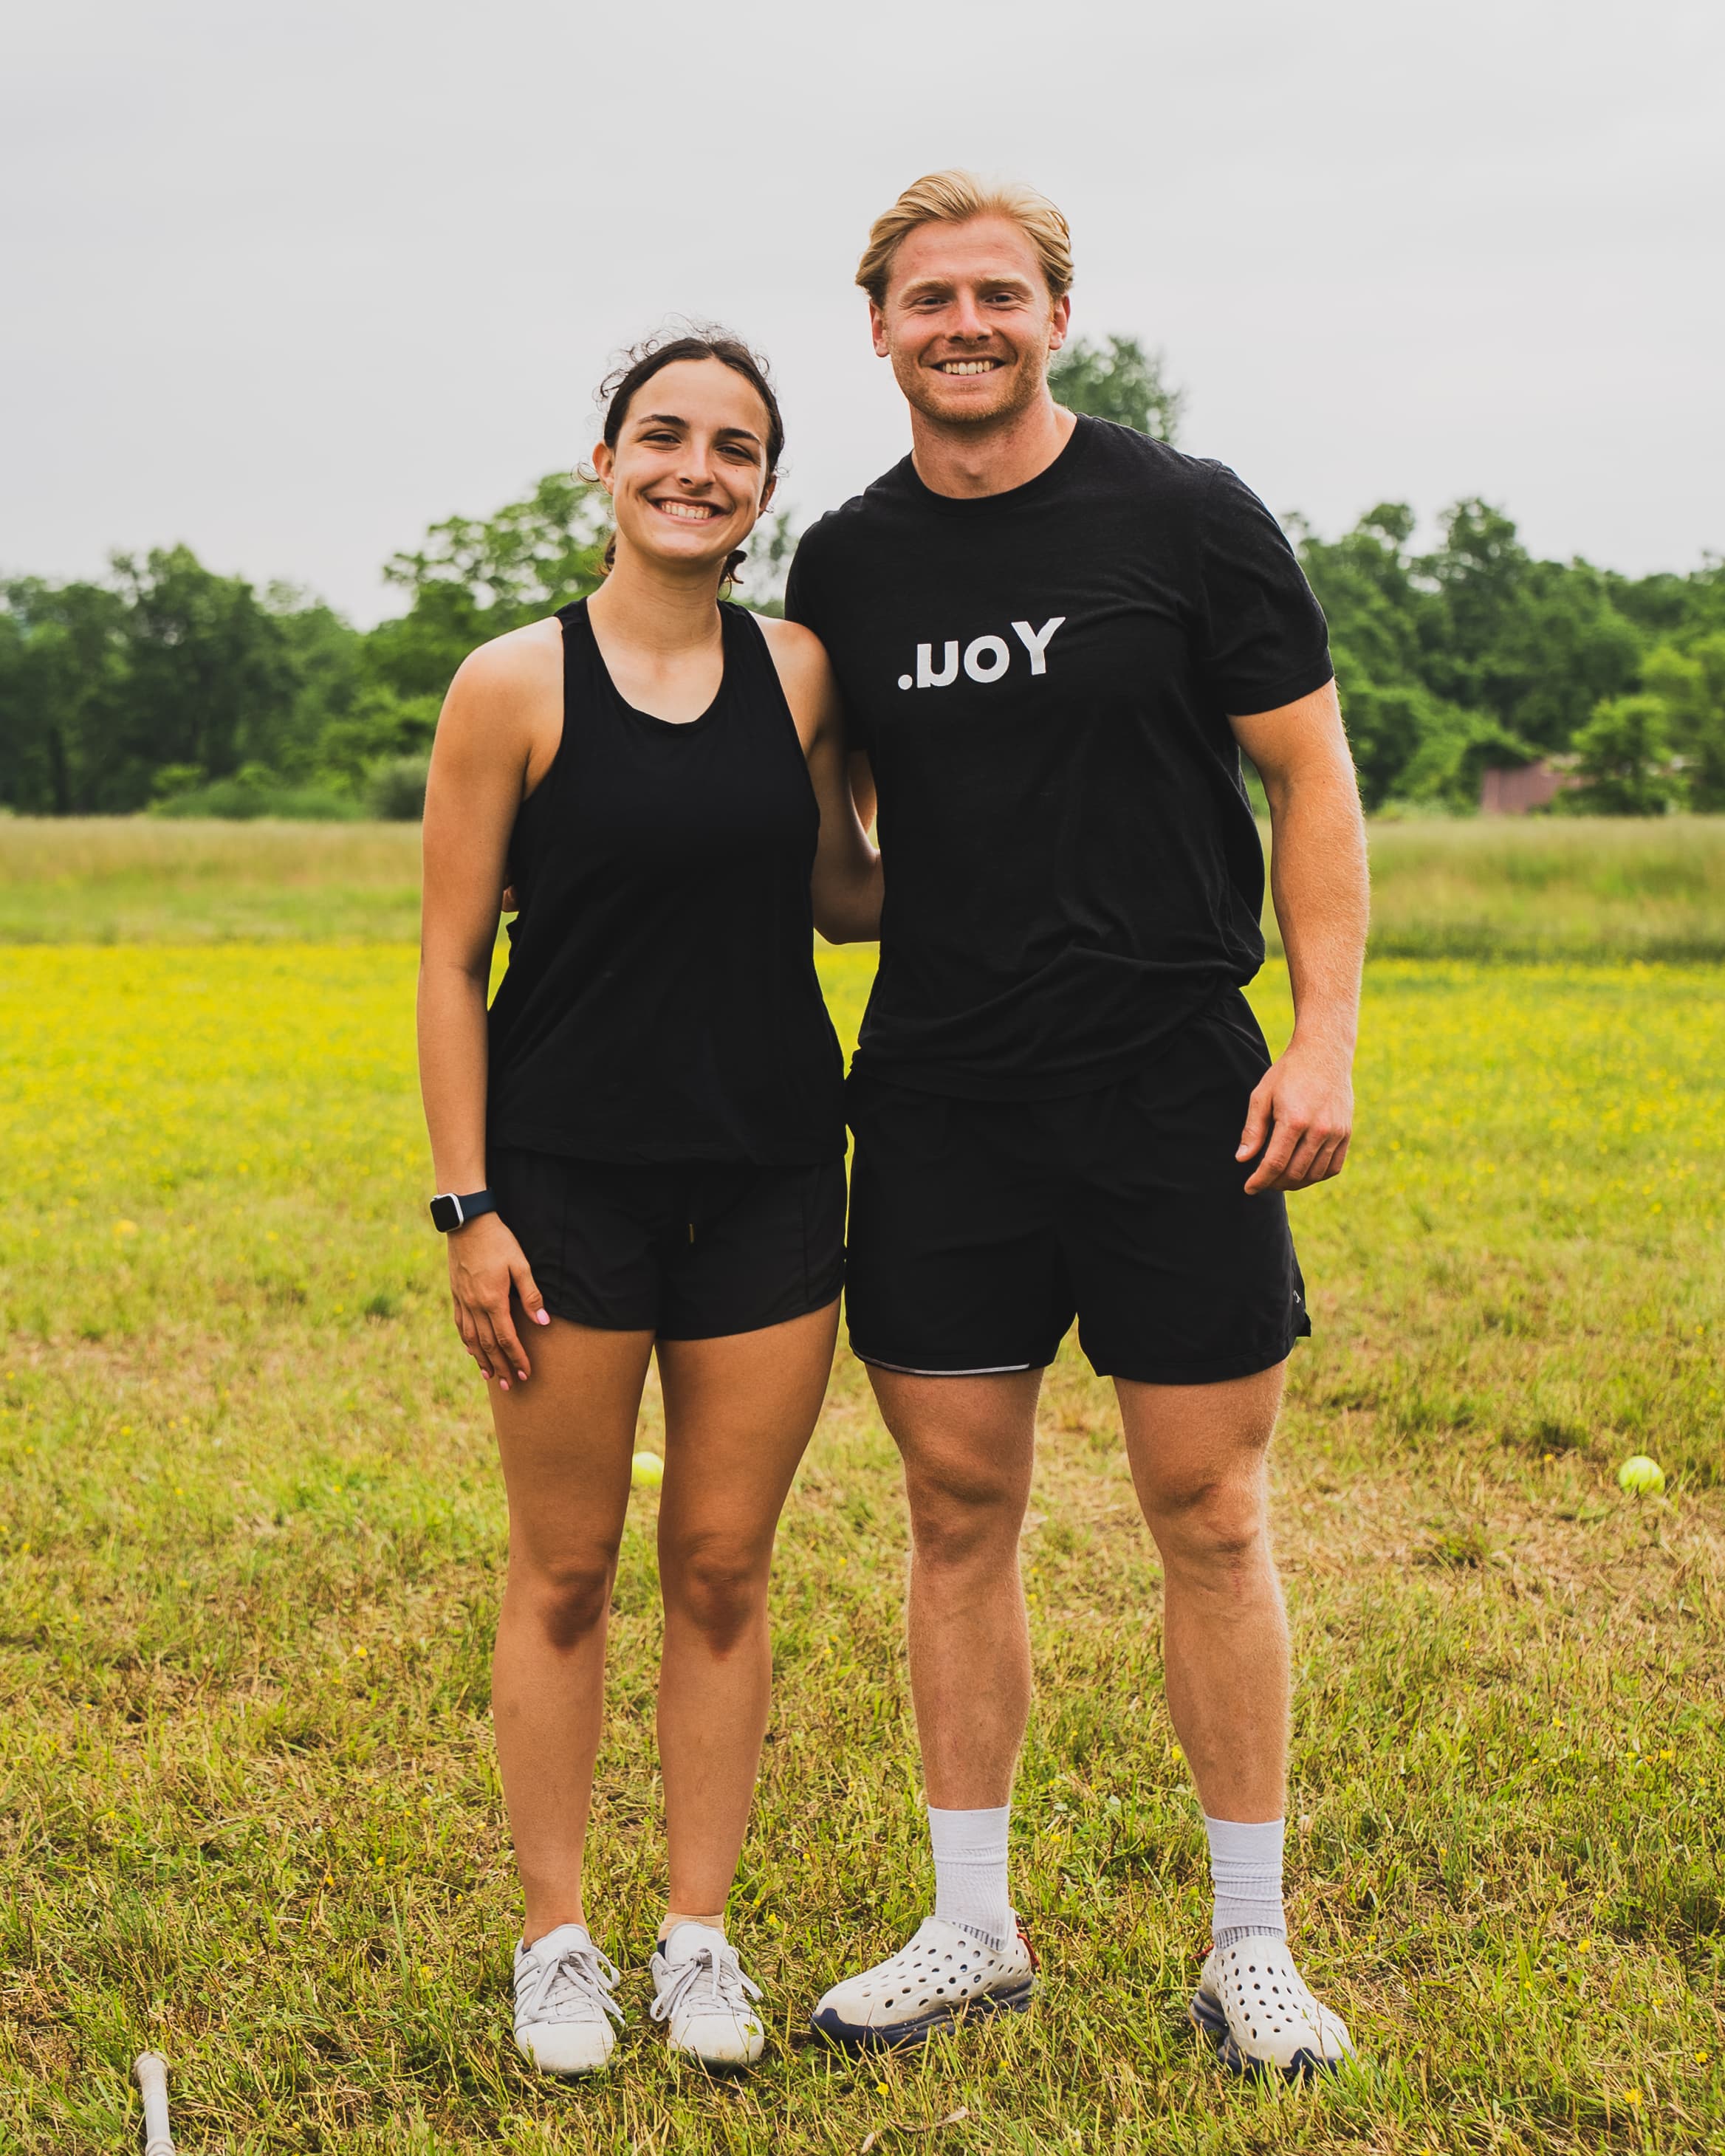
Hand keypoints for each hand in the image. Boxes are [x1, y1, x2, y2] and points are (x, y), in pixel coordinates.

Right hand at [446, 1212, 548, 1387]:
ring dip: (481, 1359)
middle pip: (488, 1345)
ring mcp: (463, 1300)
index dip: (517, 1358)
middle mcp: (475, 1305)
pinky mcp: (455, 1293)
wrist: (468, 1223)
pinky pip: (459, 1324)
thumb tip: (543, 1321)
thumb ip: (531, 1294)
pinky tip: (471, 1350)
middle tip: (510, 1385)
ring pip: (471, 1339)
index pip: (507, 1338)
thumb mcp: (520, 1264)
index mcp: (493, 1300)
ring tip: (490, 1376)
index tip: (525, 1373)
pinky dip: (466, 1341)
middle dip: (501, 1366)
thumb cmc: (499, 1241)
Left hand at [1236, 1036, 1353, 1194]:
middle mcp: (1319, 1129)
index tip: (1249, 1188)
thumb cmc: (1288, 1073)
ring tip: (1280, 1179)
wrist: (1324, 1053)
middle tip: (1263, 1181)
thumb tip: (1242, 1159)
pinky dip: (1317, 1176)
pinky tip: (1302, 1172)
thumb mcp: (1262, 1095)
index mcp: (1294, 1120)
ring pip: (1315, 1175)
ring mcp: (1336, 1132)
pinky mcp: (1347, 1133)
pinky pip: (1333, 1167)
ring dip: (1295, 1183)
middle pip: (1295, 1173)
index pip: (1274, 1163)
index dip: (1260, 1180)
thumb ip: (1253, 1130)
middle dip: (1275, 1183)